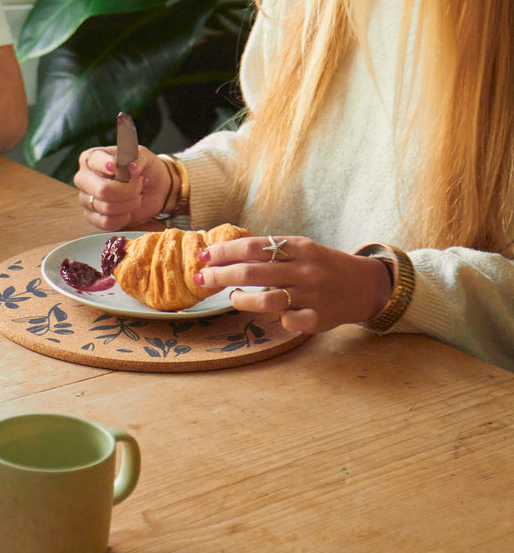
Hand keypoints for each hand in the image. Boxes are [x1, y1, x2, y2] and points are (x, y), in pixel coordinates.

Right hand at [73, 144, 171, 230]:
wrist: (153, 188)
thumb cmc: (143, 169)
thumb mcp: (144, 156)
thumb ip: (137, 157)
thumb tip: (131, 165)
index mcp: (92, 158)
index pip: (94, 161)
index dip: (106, 165)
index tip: (118, 167)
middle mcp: (84, 178)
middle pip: (102, 190)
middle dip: (127, 190)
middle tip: (139, 184)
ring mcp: (86, 199)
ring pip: (107, 207)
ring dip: (129, 203)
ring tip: (137, 196)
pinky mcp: (92, 217)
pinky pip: (106, 222)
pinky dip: (123, 218)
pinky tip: (128, 210)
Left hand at [194, 234, 393, 331]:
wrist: (365, 285)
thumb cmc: (322, 264)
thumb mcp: (301, 248)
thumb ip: (270, 250)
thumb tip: (225, 253)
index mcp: (298, 247)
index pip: (252, 246)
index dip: (224, 251)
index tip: (204, 255)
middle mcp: (305, 269)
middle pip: (252, 272)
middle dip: (220, 275)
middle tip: (201, 278)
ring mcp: (313, 295)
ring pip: (267, 300)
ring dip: (241, 299)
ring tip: (232, 296)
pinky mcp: (320, 319)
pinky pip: (289, 321)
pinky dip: (276, 318)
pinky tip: (273, 313)